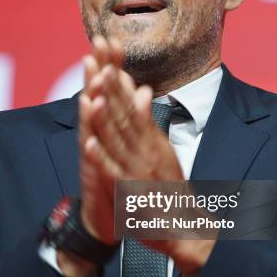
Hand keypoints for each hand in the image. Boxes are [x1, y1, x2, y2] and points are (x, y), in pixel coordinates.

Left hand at [83, 36, 214, 274]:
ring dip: (105, 115)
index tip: (105, 50)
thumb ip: (148, 120)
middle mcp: (148, 149)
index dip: (117, 76)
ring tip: (92, 92)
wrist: (185, 226)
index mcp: (153, 139)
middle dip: (110, 83)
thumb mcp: (161, 147)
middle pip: (126, 113)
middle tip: (98, 56)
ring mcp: (141, 170)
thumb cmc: (169, 187)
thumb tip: (143, 90)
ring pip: (120, 139)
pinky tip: (91, 143)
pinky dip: (104, 158)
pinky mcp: (134, 193)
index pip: (132, 102)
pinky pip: (116, 174)